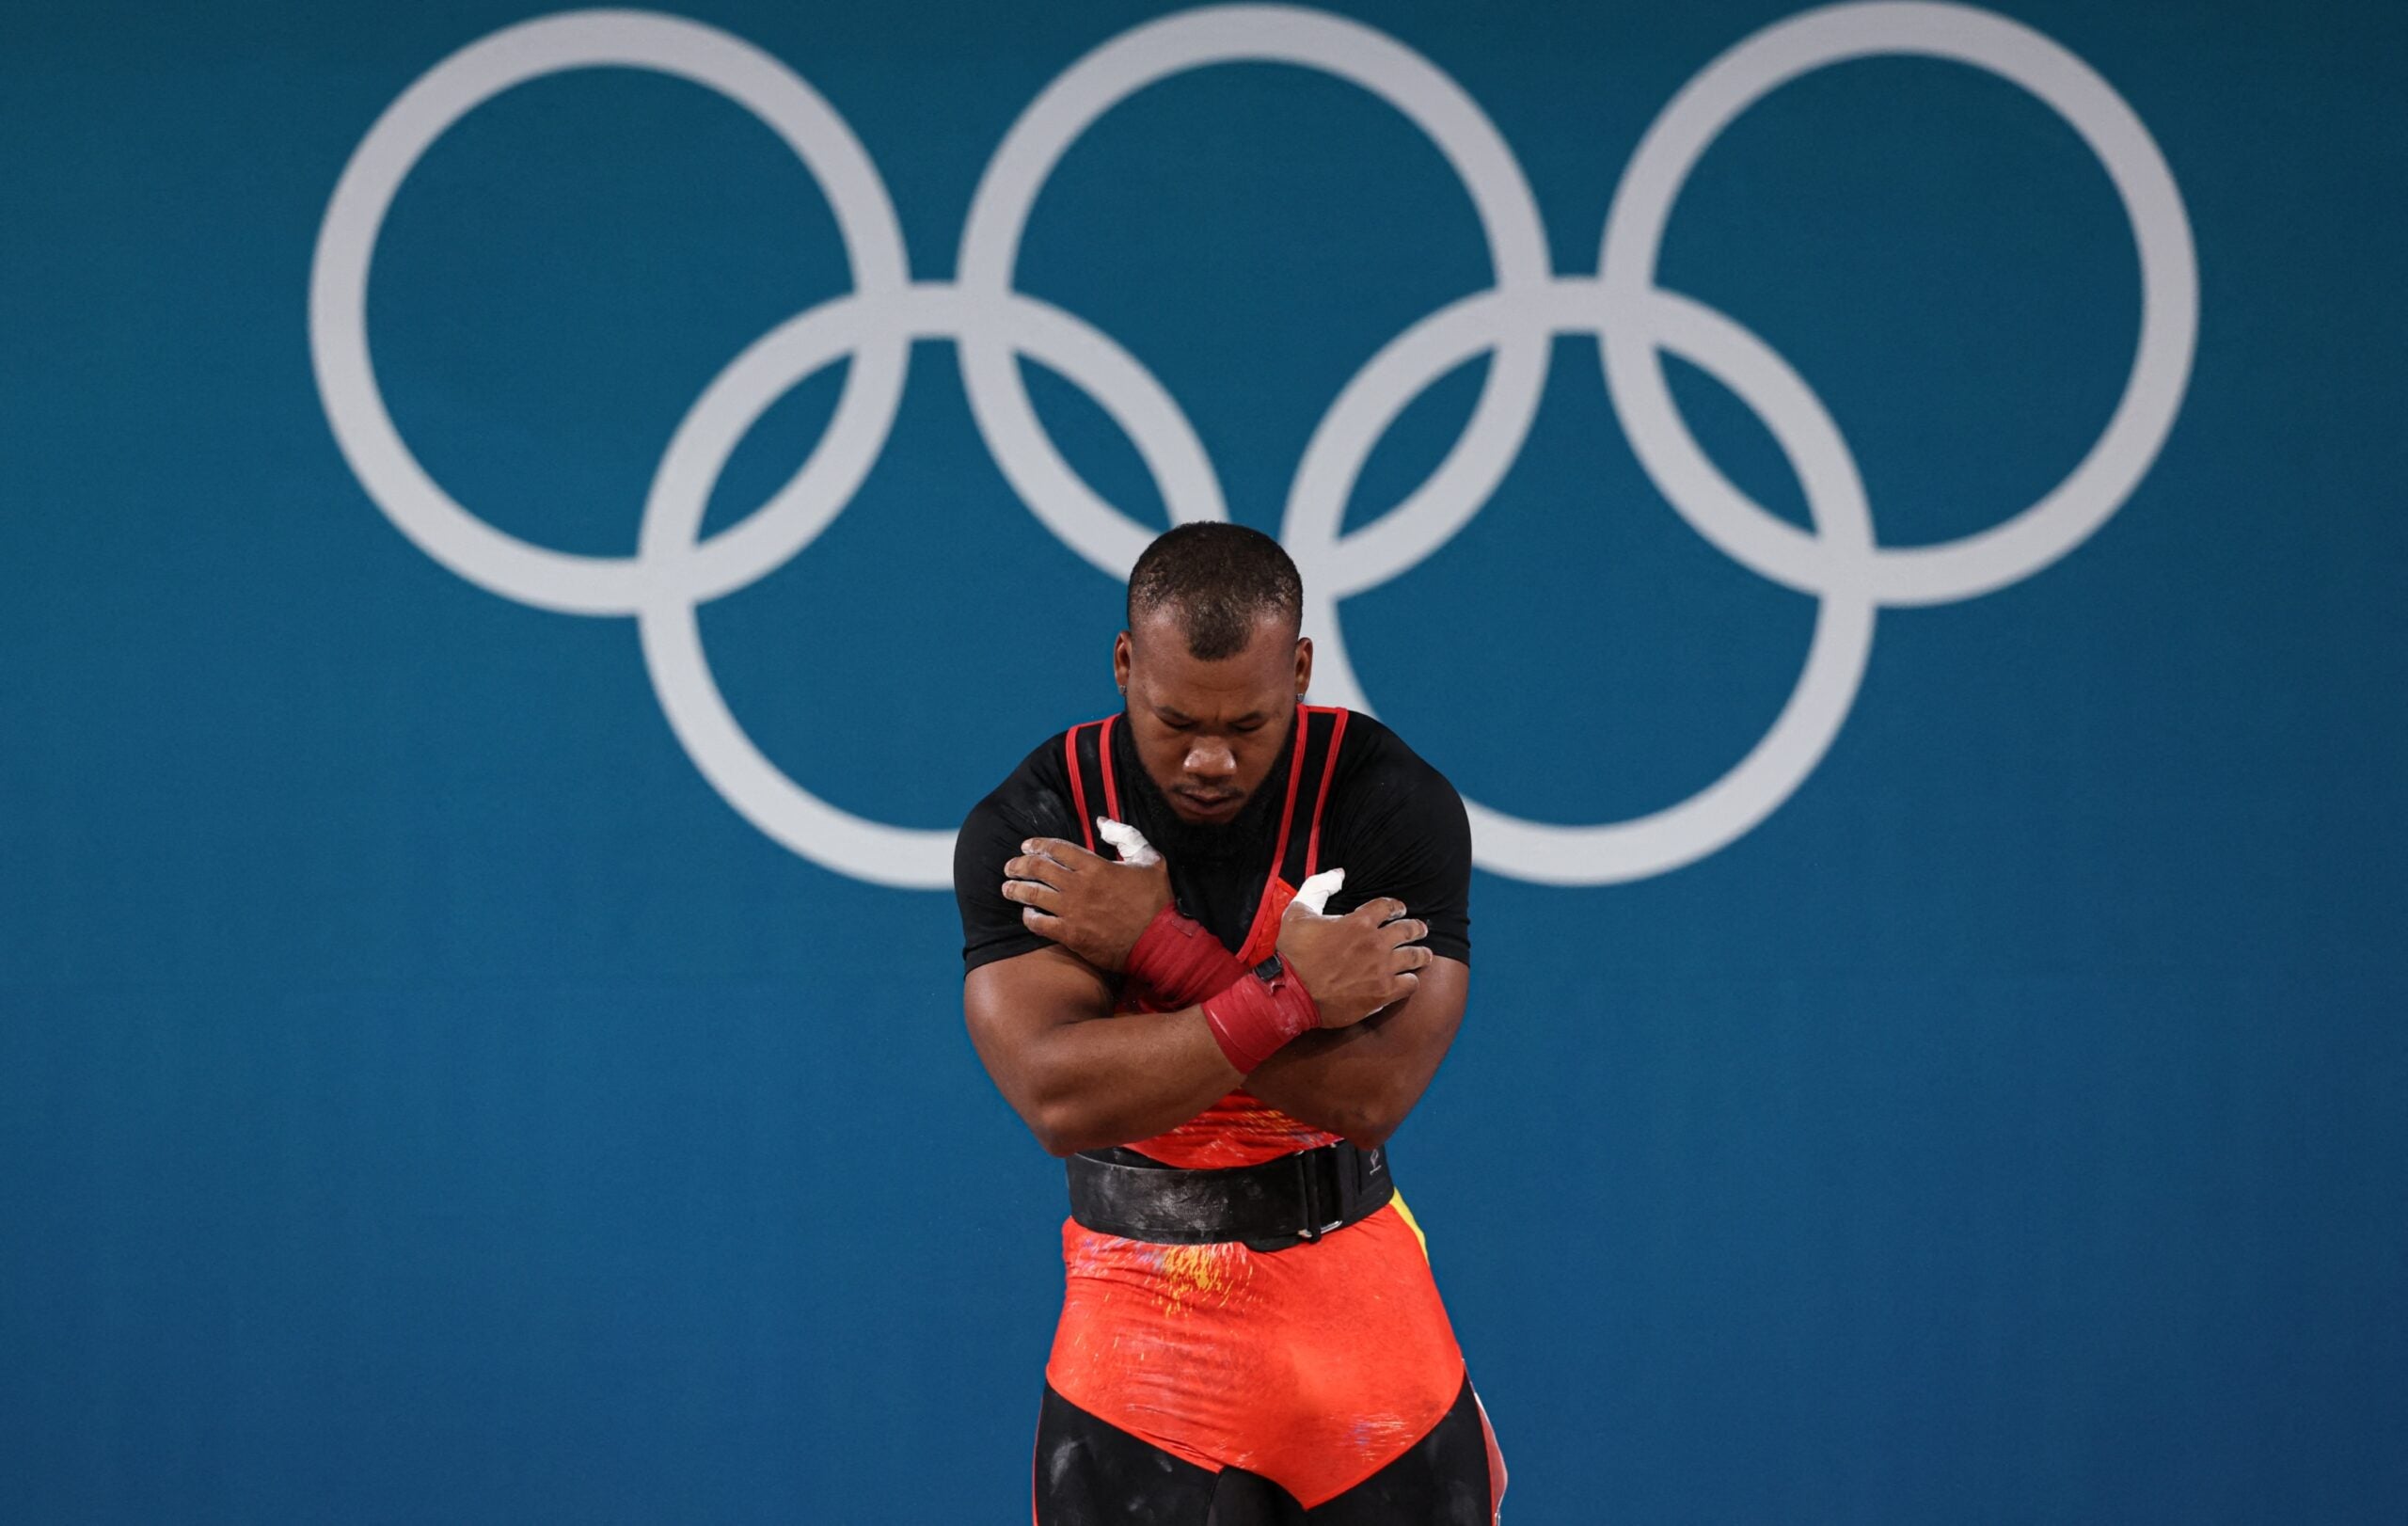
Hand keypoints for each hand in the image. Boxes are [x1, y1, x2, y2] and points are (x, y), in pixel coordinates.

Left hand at [1002, 834, 1172, 971]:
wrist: (1158, 942)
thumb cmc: (1155, 901)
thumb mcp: (1150, 859)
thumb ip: (1126, 835)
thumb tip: (1102, 822)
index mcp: (1096, 866)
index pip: (1056, 848)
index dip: (1037, 845)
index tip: (1026, 846)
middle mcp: (1079, 886)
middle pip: (1038, 869)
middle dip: (1019, 865)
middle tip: (1010, 866)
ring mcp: (1072, 912)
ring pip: (1033, 895)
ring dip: (1015, 889)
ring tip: (1006, 888)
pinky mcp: (1070, 935)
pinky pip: (1039, 924)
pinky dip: (1029, 917)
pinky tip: (1027, 914)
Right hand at [1274, 895, 1429, 1028]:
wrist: (1292, 993)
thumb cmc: (1294, 953)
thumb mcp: (1298, 912)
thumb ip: (1319, 886)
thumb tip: (1340, 874)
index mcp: (1359, 921)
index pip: (1387, 906)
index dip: (1396, 906)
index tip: (1399, 910)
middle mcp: (1376, 943)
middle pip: (1408, 929)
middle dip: (1416, 928)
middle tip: (1420, 929)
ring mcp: (1382, 969)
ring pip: (1415, 956)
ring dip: (1421, 953)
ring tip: (1424, 954)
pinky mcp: (1383, 993)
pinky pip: (1410, 984)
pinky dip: (1411, 980)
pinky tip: (1408, 979)